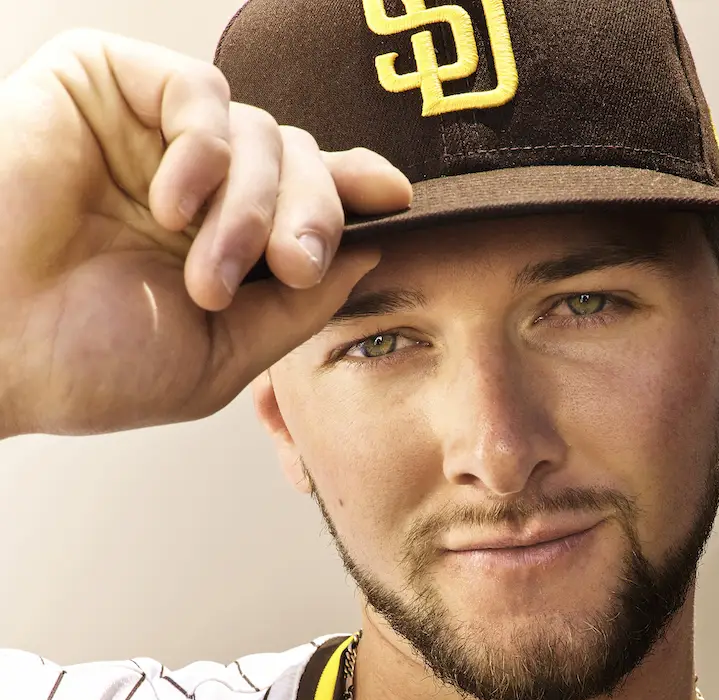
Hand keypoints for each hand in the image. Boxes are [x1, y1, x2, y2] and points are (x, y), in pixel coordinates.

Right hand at [0, 30, 410, 435]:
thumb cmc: (89, 364)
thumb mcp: (223, 355)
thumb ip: (300, 306)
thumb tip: (374, 249)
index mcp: (214, 244)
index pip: (300, 197)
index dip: (352, 192)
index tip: (397, 201)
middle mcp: (188, 184)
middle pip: (296, 159)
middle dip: (312, 213)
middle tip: (296, 265)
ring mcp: (146, 134)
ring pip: (259, 128)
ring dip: (252, 204)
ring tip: (210, 271)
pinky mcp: (105, 85)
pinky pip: (199, 90)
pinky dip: (204, 150)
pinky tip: (170, 206)